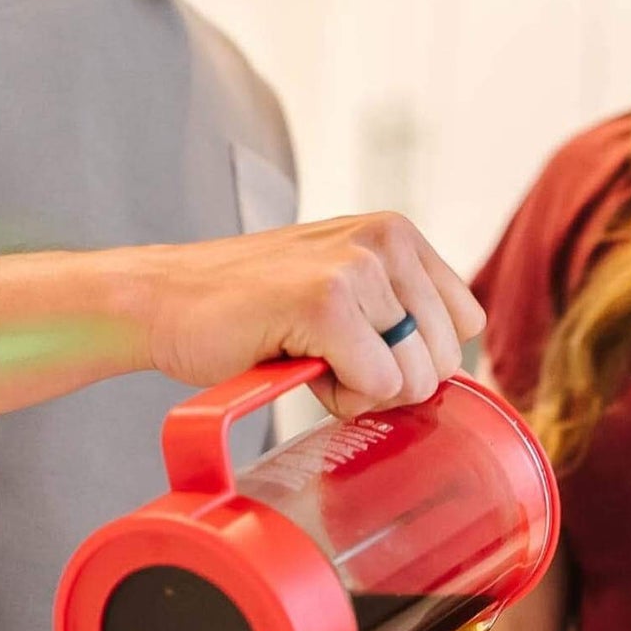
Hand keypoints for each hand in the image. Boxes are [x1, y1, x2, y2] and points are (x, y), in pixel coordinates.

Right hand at [130, 212, 482, 416]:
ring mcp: (357, 268)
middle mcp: (386, 239)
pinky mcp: (325, 302)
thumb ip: (401, 316)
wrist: (164, 302)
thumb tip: (455, 378)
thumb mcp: (346, 293)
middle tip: (325, 356)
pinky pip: (374, 387)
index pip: (466, 325)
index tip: (357, 346)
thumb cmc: (251, 310)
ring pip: (412, 379)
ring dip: (357, 390)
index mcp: (398, 234)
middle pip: (444, 360)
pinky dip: (334, 396)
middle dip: (388, 381)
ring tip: (305, 354)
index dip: (413, 358)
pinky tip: (293, 362)